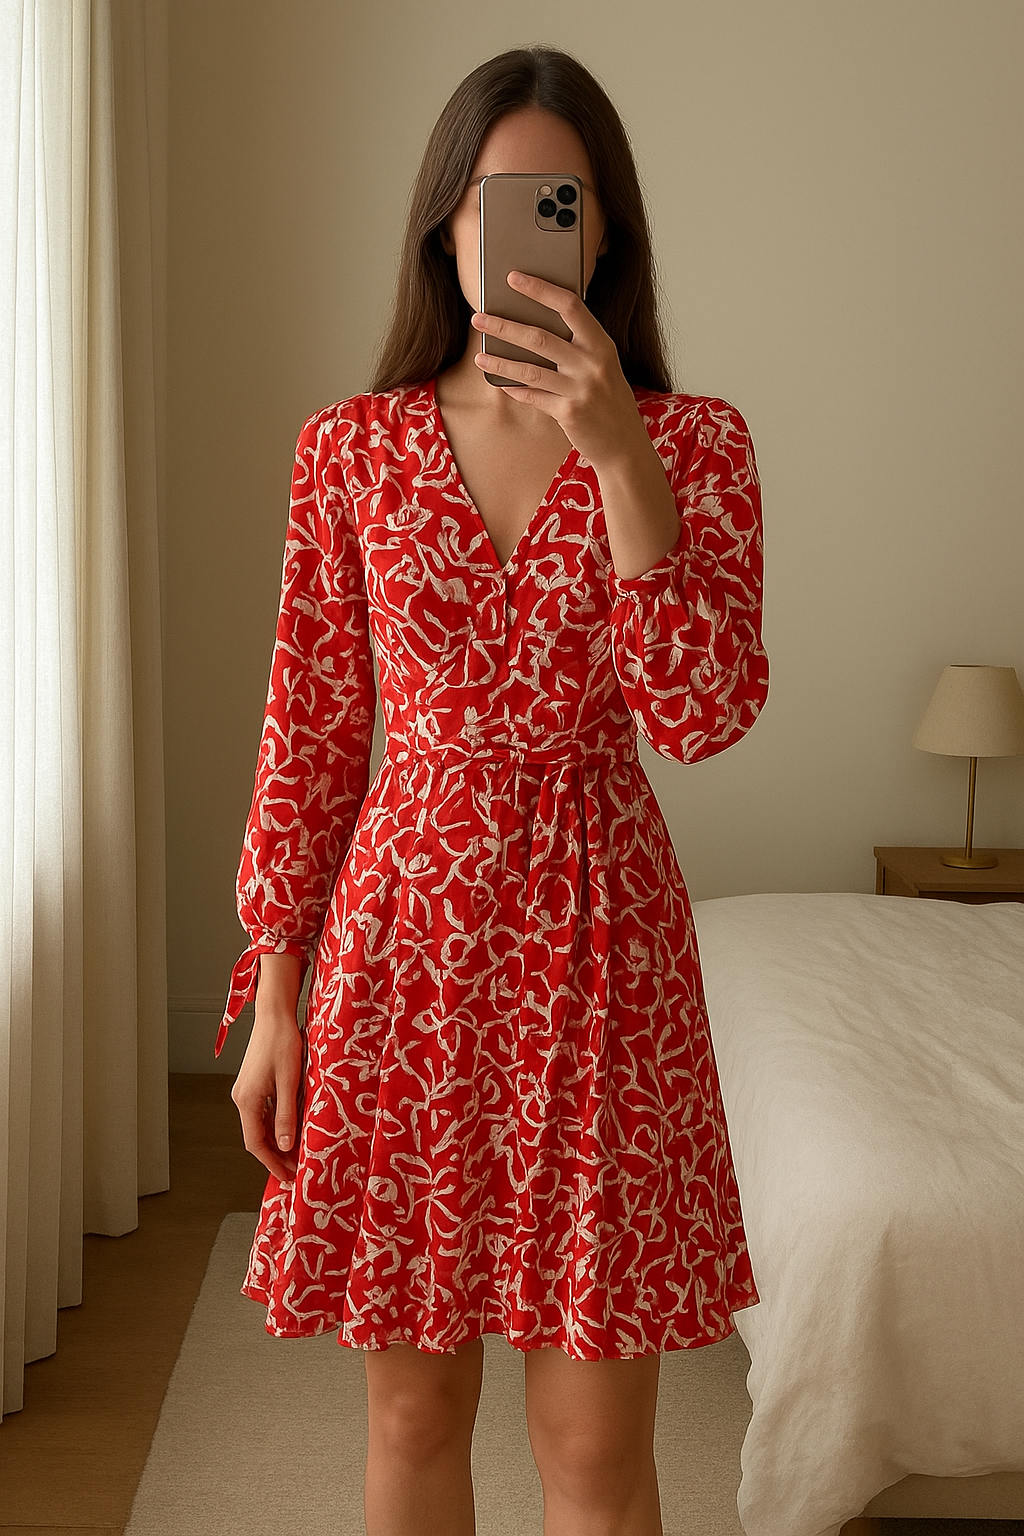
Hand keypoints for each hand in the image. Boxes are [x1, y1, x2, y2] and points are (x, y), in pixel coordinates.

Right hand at [230, 1008, 302, 1183]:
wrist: (274, 1014)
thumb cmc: (283, 1042)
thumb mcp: (289, 1081)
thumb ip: (286, 1115)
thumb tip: (283, 1146)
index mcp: (247, 1100)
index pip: (255, 1143)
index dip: (272, 1163)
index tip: (288, 1177)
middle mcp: (242, 1098)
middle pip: (256, 1136)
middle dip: (275, 1156)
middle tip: (296, 1170)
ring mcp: (246, 1090)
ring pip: (260, 1125)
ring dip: (276, 1141)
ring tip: (297, 1154)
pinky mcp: (254, 1083)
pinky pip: (263, 1112)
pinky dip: (275, 1125)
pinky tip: (291, 1129)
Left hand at [470, 271, 651, 471]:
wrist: (624, 442)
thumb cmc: (607, 397)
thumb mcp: (601, 364)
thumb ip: (577, 344)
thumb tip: (533, 324)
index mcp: (601, 343)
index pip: (569, 306)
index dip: (540, 289)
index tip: (513, 278)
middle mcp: (592, 363)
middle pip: (540, 337)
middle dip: (504, 326)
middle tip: (478, 318)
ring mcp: (581, 389)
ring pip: (531, 370)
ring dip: (500, 362)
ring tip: (478, 357)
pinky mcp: (569, 413)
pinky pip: (534, 397)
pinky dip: (515, 390)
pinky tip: (501, 384)